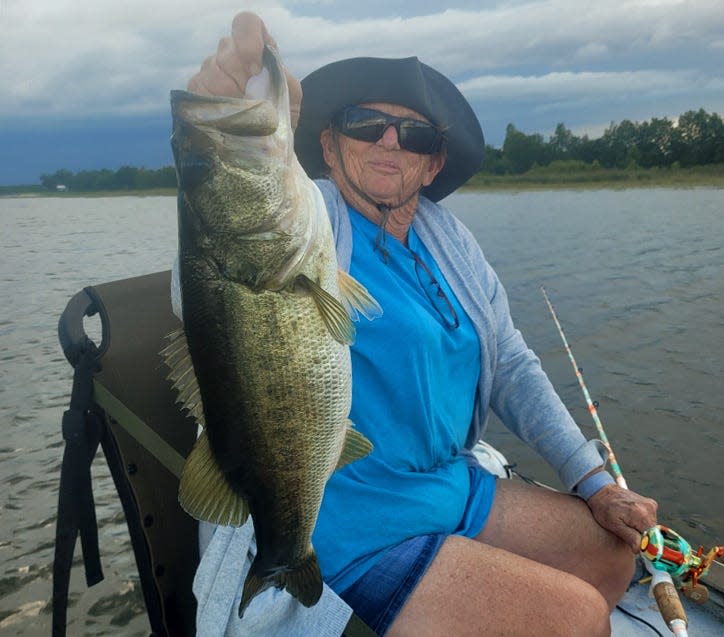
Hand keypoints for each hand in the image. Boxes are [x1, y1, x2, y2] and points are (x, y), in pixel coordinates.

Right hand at [187, 12, 301, 127]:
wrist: (266, 137)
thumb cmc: (281, 112)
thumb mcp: (291, 97)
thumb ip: (283, 80)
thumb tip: (261, 74)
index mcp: (256, 46)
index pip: (246, 24)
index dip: (249, 41)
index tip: (256, 68)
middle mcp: (229, 51)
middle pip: (228, 55)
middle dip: (242, 82)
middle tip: (253, 102)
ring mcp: (210, 67)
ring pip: (213, 75)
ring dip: (231, 99)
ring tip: (244, 113)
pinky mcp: (196, 87)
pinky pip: (202, 92)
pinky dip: (218, 108)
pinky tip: (229, 117)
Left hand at [587, 484, 657, 551]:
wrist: (601, 491)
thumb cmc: (604, 509)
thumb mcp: (614, 526)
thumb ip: (630, 538)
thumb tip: (640, 549)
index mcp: (642, 515)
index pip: (652, 538)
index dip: (643, 543)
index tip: (633, 543)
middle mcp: (649, 508)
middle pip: (652, 532)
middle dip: (641, 534)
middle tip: (626, 529)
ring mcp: (651, 504)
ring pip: (651, 526)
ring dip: (640, 527)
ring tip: (626, 521)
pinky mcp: (650, 503)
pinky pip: (649, 518)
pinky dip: (641, 520)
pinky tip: (630, 516)